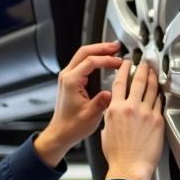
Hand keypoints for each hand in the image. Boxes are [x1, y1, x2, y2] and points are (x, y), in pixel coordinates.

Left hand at [34, 42, 123, 166]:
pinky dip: (94, 58)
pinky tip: (104, 60)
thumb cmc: (72, 126)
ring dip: (98, 51)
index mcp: (71, 82)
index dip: (107, 59)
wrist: (61, 133)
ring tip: (113, 50)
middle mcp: (67, 76)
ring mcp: (67, 77)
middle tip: (117, 46)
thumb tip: (112, 92)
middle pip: (84, 52)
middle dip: (102, 47)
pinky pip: (82, 62)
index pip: (90, 62)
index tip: (119, 62)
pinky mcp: (70, 80)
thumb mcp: (91, 116)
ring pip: (82, 55)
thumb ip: (101, 102)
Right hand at [101, 61, 164, 179]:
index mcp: (115, 109)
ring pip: (152, 90)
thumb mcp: (105, 130)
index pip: (120, 82)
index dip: (124, 69)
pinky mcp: (157, 121)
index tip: (127, 63)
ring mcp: (145, 113)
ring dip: (153, 79)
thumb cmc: (117, 155)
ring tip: (154, 73)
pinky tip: (160, 93)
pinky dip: (159, 96)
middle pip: (139, 81)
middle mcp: (130, 108)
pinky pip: (159, 104)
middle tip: (145, 63)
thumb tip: (114, 110)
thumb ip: (110, 116)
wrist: (129, 168)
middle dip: (143, 69)